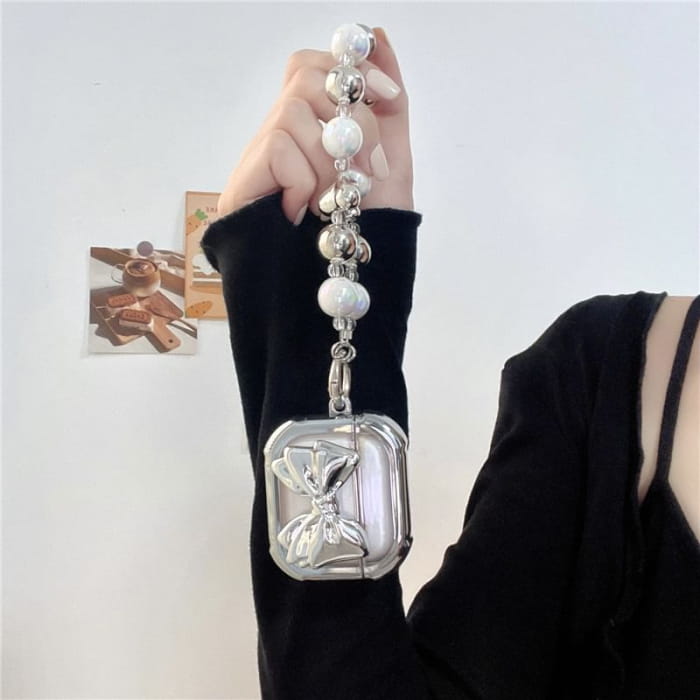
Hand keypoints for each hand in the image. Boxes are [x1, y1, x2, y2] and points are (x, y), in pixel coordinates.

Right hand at [217, 27, 413, 224]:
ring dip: (331, 160)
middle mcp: (283, 134)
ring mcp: (260, 156)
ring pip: (295, 110)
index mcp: (314, 128)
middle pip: (304, 75)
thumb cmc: (367, 227)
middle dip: (351, 119)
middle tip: (365, 168)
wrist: (351, 281)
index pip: (313, 66)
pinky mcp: (242, 180)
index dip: (350, 69)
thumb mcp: (389, 158)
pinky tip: (305, 211)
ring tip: (335, 201)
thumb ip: (386, 102)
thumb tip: (377, 32)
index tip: (387, 94)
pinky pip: (280, 145)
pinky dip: (307, 180)